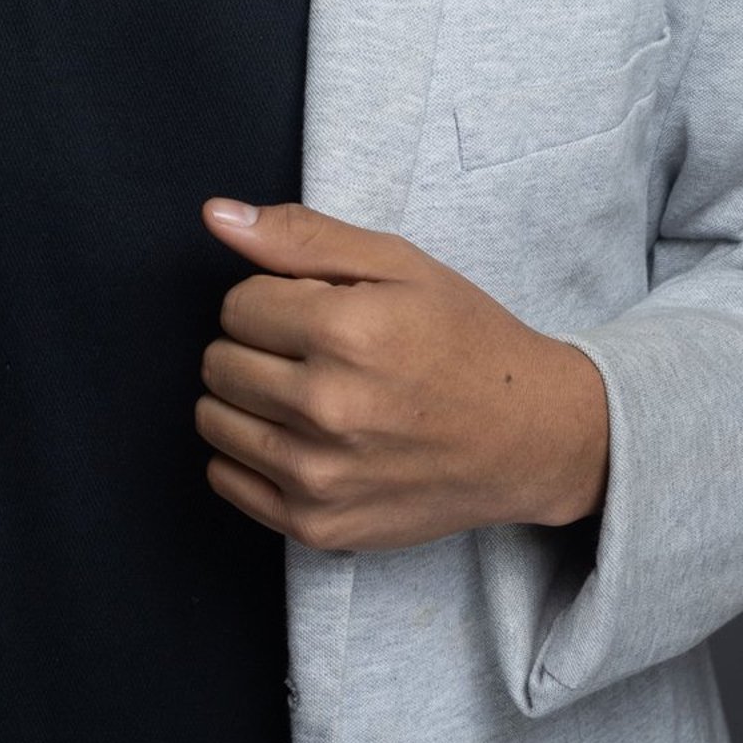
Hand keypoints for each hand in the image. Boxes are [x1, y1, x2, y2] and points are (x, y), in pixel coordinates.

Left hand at [195, 198, 607, 552]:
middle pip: (219, 362)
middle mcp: (326, 409)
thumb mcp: (399, 266)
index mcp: (346, 332)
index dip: (274, 301)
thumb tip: (215, 216)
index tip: (318, 314)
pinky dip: (248, 454)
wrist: (530, 438)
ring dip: (247, 400)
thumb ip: (302, 237)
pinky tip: (299, 438)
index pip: (236, 306)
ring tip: (307, 394)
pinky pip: (225, 479)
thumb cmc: (465, 341)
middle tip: (315, 354)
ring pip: (212, 419)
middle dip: (256, 347)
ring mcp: (318, 476)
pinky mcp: (316, 526)